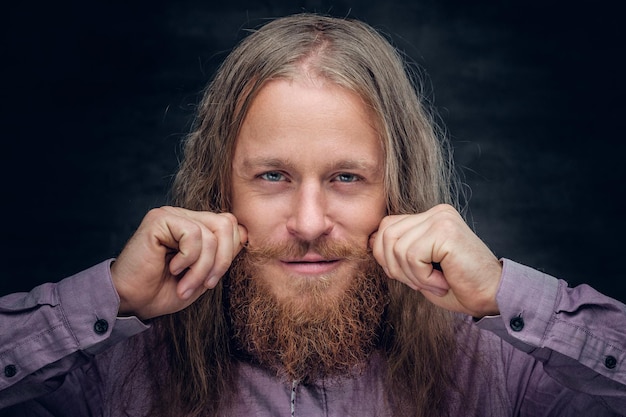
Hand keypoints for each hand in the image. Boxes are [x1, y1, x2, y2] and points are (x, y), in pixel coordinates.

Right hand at [110, 206, 246, 319]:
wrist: (133, 302)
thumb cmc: (165, 291)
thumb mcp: (204, 275)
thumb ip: (223, 255)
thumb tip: (245, 234)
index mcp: (197, 226)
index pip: (231, 225)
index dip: (230, 253)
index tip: (212, 281)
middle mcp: (185, 216)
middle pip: (226, 224)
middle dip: (222, 261)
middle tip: (205, 285)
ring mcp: (172, 215)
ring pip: (210, 235)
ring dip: (201, 268)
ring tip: (185, 286)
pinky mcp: (159, 219)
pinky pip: (192, 235)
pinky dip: (188, 259)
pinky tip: (172, 268)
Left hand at [370, 204, 501, 316]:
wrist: (491, 297)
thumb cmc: (456, 286)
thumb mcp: (418, 267)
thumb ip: (397, 251)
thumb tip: (369, 242)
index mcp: (428, 217)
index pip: (386, 227)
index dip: (386, 256)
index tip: (409, 276)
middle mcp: (436, 213)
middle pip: (386, 234)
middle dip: (395, 267)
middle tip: (421, 283)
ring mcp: (441, 219)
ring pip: (397, 247)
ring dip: (412, 276)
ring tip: (435, 283)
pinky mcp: (446, 231)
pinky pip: (413, 256)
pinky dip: (423, 278)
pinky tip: (443, 282)